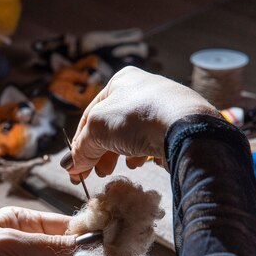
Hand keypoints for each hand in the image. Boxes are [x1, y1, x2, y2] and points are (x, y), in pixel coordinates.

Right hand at [61, 66, 218, 180]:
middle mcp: (142, 89)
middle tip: (93, 174)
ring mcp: (162, 106)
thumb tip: (69, 165)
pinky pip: (151, 140)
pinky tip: (138, 164)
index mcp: (121, 81)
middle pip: (110, 126)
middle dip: (98, 152)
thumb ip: (81, 148)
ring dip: (117, 154)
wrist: (186, 128)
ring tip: (112, 171)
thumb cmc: (137, 118)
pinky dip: (139, 153)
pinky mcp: (177, 126)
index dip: (79, 144)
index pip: (90, 116)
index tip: (73, 169)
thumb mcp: (97, 129)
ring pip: (129, 134)